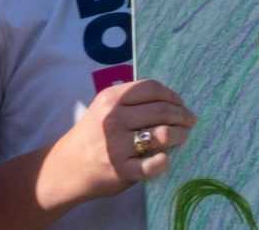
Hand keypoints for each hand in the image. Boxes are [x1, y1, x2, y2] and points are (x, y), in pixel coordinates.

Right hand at [43, 78, 196, 205]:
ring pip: (163, 135)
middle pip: (162, 110)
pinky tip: (165, 158)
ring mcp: (117, 145)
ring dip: (180, 135)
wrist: (69, 166)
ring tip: (184, 137)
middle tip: (190, 121)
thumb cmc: (92, 134)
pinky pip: (154, 164)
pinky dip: (165, 161)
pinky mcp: (122, 170)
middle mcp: (114, 119)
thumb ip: (130, 100)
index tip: (180, 103)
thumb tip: (171, 101)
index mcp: (111, 99)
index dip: (172, 95)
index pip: (151, 88)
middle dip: (183, 115)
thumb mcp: (103, 107)